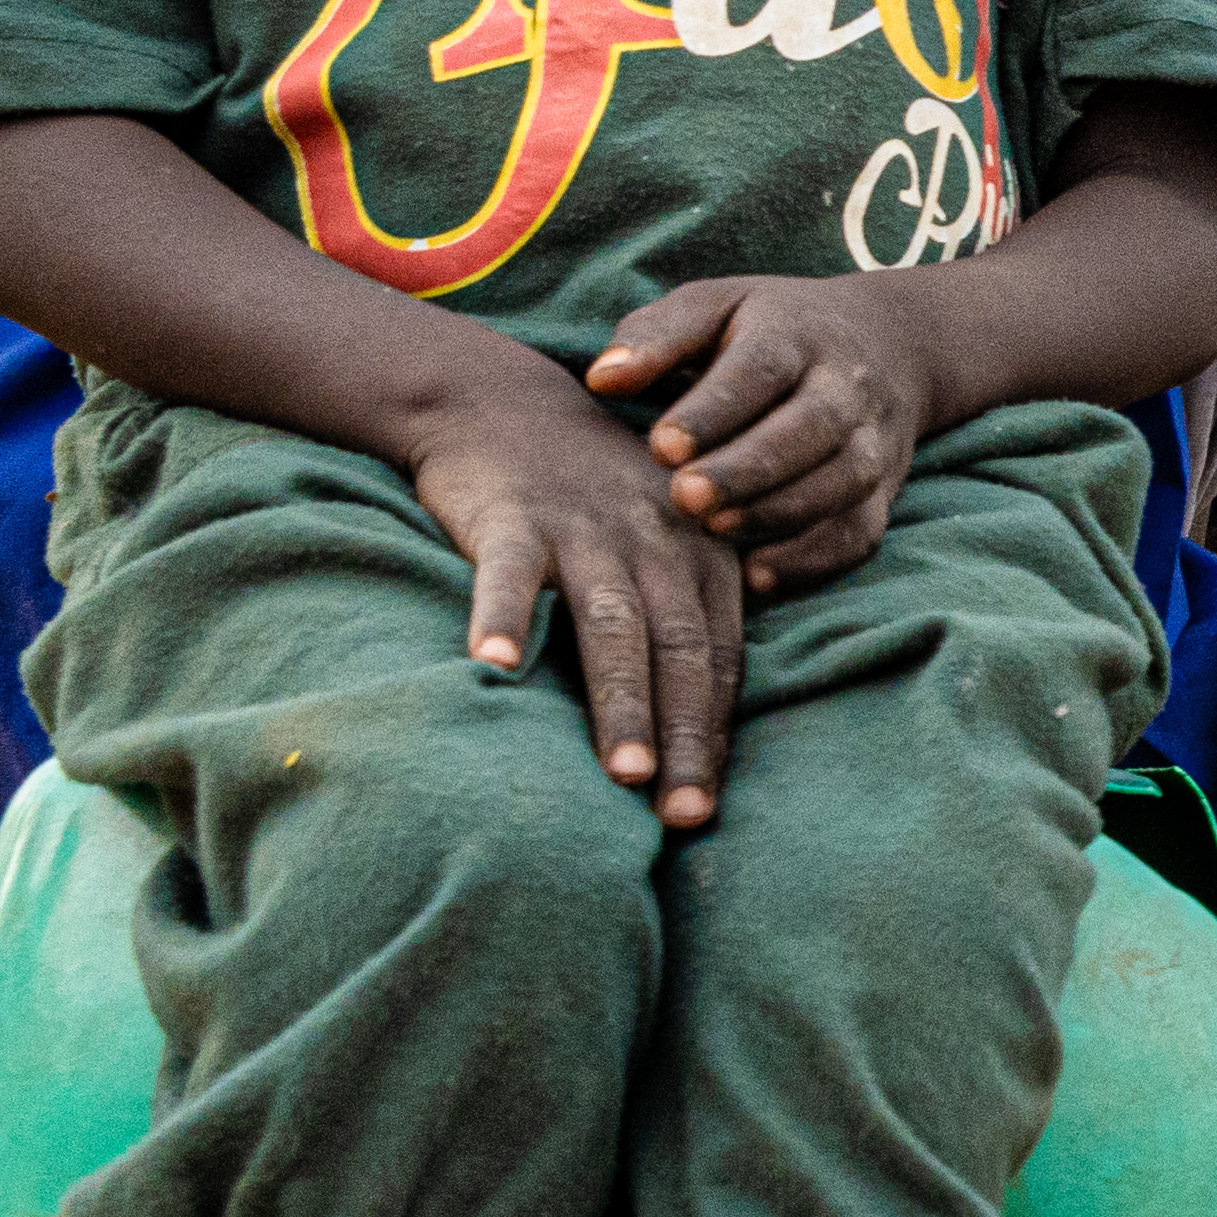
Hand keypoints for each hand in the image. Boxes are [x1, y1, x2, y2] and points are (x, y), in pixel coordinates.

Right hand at [400, 376, 755, 823]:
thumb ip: (691, 614)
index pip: (719, 659)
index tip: (705, 808)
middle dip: (683, 736)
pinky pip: (511, 571)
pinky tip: (497, 666)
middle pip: (679, 651)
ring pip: (612, 624)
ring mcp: (584, 528)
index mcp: (702, 555)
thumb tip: (709, 727)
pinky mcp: (514, 515)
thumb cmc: (591, 497)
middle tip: (682, 815)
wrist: (502, 401)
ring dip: (621, 701)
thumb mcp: (664, 539)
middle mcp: (655, 543)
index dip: (713, 735)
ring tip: (623, 772)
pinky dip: (504, 615)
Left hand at [587, 272, 959, 591]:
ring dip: (779, 513)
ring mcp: (873, 441)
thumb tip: (601, 380)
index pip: (761, 369)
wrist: (886, 344)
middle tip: (686, 498)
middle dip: (750, 468)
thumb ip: (656, 337)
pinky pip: (858, 532)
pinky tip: (756, 576)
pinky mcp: (882, 493)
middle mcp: (845, 387)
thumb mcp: (713, 307)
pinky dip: (813, 559)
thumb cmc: (768, 329)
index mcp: (797, 334)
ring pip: (842, 482)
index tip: (661, 446)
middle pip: (812, 427)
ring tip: (714, 532)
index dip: (715, 410)